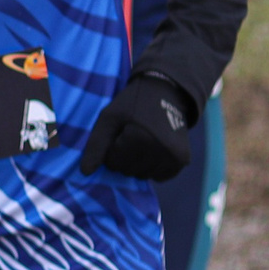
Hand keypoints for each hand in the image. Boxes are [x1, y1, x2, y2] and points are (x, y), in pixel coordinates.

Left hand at [78, 74, 192, 181]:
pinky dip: (153, 168)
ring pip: (143, 175)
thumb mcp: (108, 118)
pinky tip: (153, 151)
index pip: (112, 163)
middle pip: (127, 171)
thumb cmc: (131, 104)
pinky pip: (160, 176)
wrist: (166, 92)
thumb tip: (85, 173)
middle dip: (123, 157)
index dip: (111, 148)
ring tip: (142, 142)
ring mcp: (174, 157)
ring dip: (137, 164)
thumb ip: (95, 145)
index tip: (118, 133)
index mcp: (140, 138)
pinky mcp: (183, 161)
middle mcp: (160, 150)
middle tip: (130, 136)